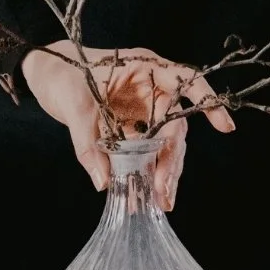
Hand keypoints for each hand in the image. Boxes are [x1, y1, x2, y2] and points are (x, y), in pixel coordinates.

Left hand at [22, 40, 234, 210]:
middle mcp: (152, 88)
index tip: (224, 127)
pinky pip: (147, 152)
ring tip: (162, 202)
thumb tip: (102, 182)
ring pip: (166, 143)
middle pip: (176, 125)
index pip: (187, 81)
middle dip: (172, 159)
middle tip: (164, 191)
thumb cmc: (62, 74)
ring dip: (164, 172)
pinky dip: (147, 173)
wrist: (45, 74)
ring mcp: (145, 109)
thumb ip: (88, 143)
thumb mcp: (73, 105)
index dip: (208, 102)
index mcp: (145, 67)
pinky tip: (147, 196)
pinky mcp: (134, 127)